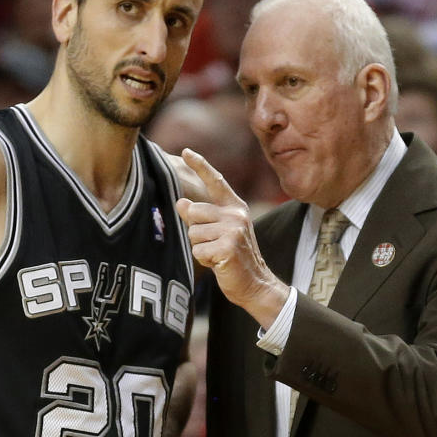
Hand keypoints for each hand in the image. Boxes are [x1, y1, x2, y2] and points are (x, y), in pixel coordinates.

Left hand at [176, 149, 288, 329]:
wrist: (255, 284)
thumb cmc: (234, 258)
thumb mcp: (218, 232)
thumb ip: (201, 217)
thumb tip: (180, 201)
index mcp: (235, 207)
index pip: (215, 181)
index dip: (200, 165)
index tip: (185, 152)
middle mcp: (236, 214)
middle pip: (194, 211)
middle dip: (195, 231)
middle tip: (213, 245)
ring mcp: (233, 230)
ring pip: (193, 232)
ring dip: (199, 247)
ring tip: (217, 255)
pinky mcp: (228, 247)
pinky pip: (198, 250)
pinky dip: (203, 260)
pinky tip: (218, 264)